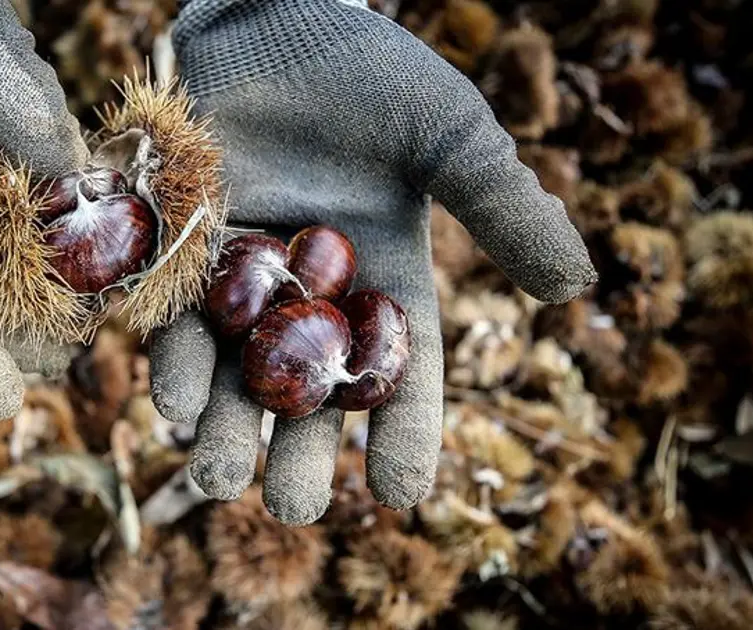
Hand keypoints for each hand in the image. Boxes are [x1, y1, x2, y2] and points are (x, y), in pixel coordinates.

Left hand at [150, 0, 596, 523]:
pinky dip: (178, 362)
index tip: (400, 495)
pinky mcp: (185, 253)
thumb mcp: (453, 139)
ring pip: (236, 375)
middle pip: (310, 394)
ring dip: (227, 431)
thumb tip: (575, 287)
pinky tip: (177, 401)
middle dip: (301, 454)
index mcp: (386, 280)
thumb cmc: (373, 76)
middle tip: (294, 509)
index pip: (401, 374)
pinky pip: (178, 323)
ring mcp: (246, 280)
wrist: (276, 20)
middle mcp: (315, 296)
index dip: (404, 434)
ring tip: (219, 483)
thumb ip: (504, 208)